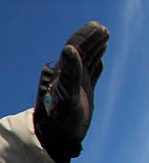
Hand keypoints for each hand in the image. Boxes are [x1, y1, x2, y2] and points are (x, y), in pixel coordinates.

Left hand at [34, 21, 109, 162]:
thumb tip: (70, 48)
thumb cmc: (58, 116)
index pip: (75, 47)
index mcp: (64, 72)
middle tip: (103, 30)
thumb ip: (70, 71)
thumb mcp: (66, 93)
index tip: (99, 27)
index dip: (86, 36)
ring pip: (87, 62)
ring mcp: (77, 84)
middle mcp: (69, 76)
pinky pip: (91, 76)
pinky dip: (96, 66)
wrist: (57, 135)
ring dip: (95, 49)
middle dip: (92, 39)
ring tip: (104, 39)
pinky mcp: (82, 94)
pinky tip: (100, 62)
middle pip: (82, 52)